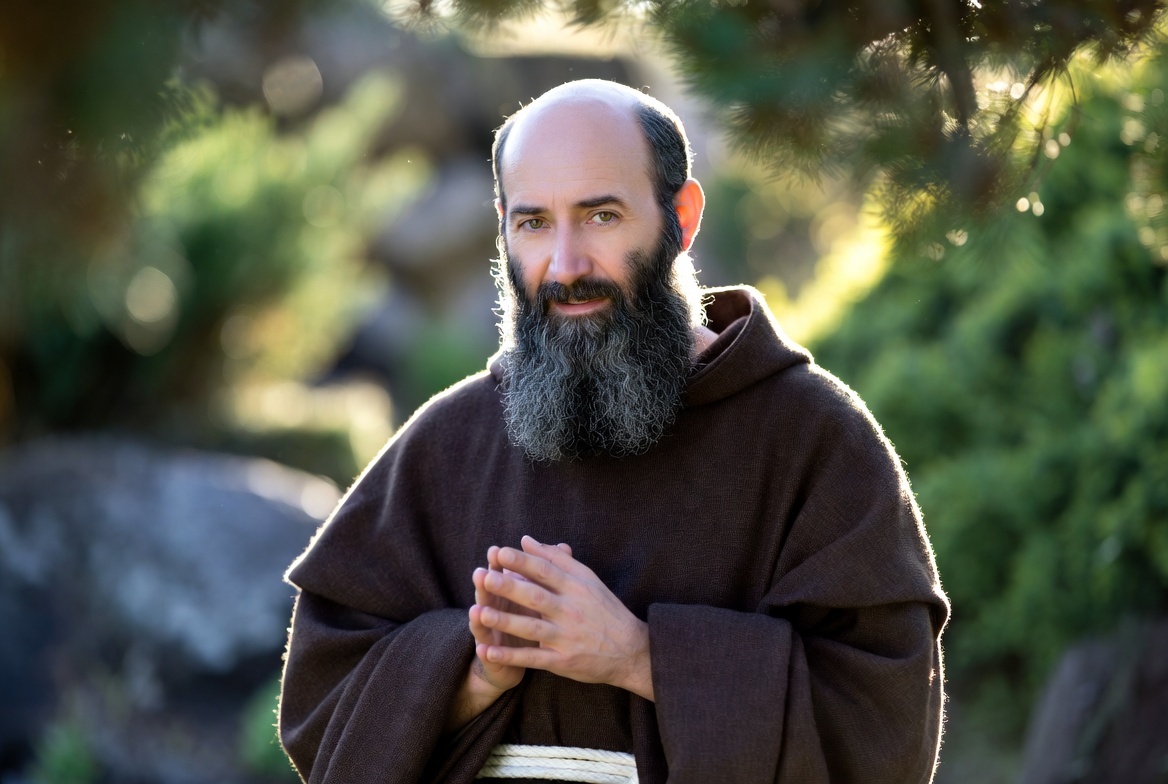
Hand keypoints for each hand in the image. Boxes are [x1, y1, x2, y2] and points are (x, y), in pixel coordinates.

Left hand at [474, 535, 653, 700]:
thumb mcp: (586, 580)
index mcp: (577, 587)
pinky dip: (509, 655)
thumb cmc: (604, 609)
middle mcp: (572, 611)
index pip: (546, 571)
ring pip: (531, 628)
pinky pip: (533, 658)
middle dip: (509, 587)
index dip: (522, 562)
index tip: (499, 553)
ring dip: (504, 621)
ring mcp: (567, 637)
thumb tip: (526, 540)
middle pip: (536, 596)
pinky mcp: (563, 661)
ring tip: (479, 613)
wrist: (631, 650)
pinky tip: (487, 650)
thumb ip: (556, 559)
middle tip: (483, 576)